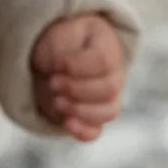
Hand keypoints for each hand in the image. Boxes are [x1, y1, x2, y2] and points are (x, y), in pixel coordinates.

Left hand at [31, 13, 125, 141]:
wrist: (53, 57)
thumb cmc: (59, 42)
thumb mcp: (56, 36)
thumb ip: (57, 50)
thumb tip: (55, 68)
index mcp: (107, 46)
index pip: (103, 61)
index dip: (77, 66)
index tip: (56, 64)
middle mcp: (114, 73)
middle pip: (110, 88)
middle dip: (76, 89)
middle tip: (53, 83)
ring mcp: (108, 98)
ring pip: (108, 112)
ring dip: (79, 110)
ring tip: (57, 102)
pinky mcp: (92, 118)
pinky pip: (95, 131)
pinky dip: (82, 131)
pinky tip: (66, 122)